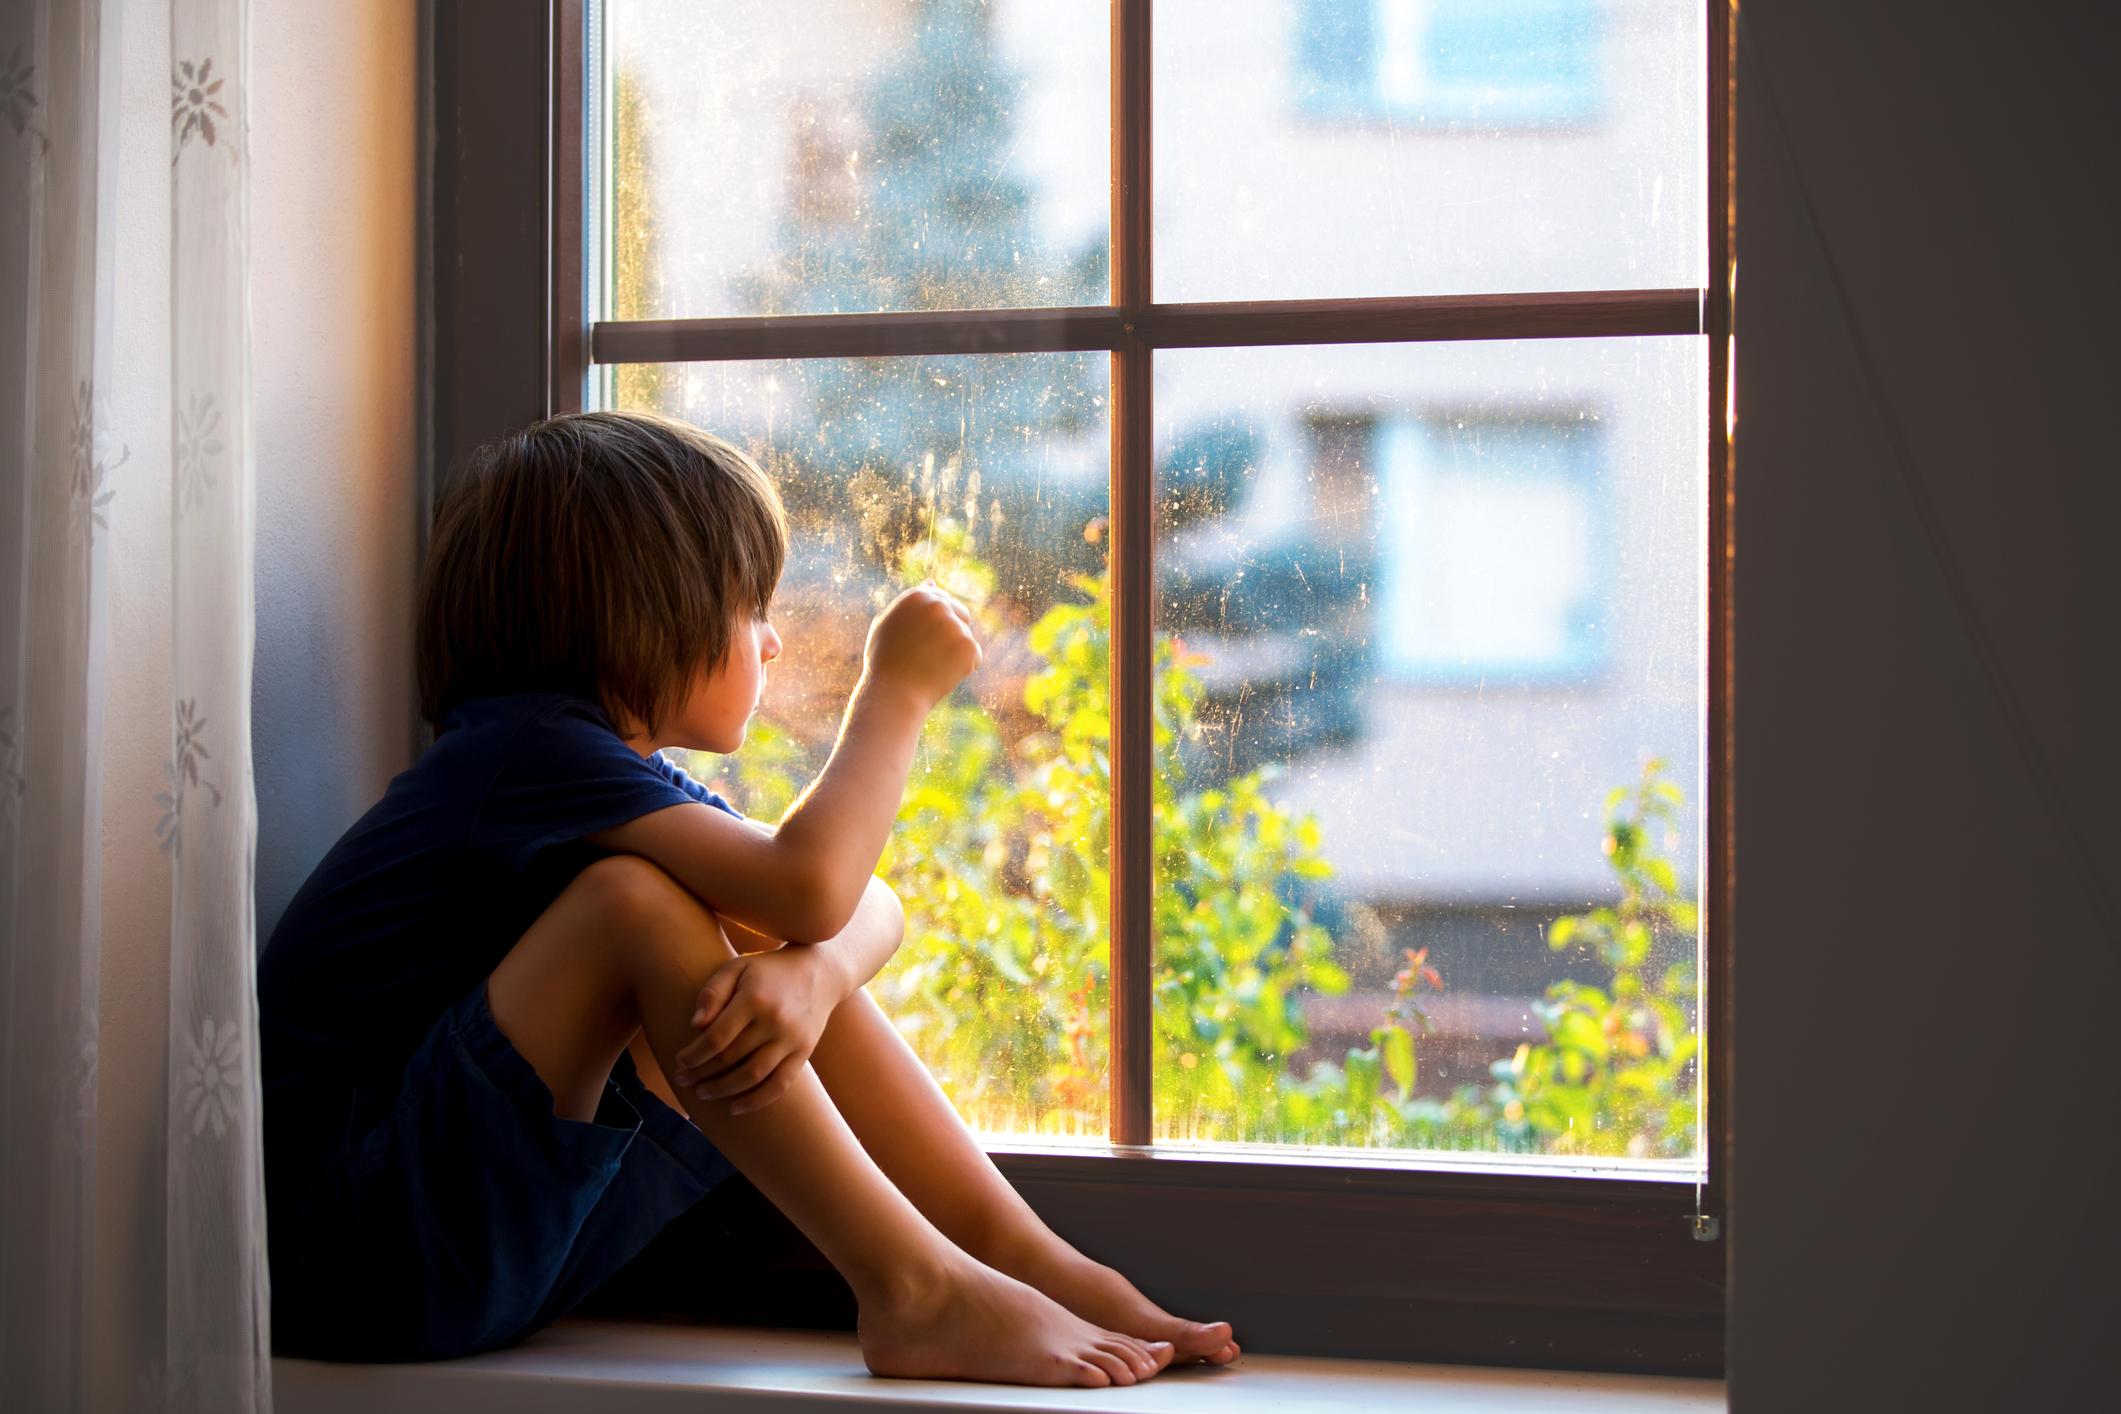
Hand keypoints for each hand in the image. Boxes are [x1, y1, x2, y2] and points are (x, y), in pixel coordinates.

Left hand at [670, 942, 845, 1114]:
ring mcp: (792, 1039)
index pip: (717, 1037)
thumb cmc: (768, 970)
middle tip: (683, 1080)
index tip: (679, 1061)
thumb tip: (695, 1026)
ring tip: (703, 1093)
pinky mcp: (804, 1052)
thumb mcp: (737, 967)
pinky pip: (780, 1084)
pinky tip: (735, 1108)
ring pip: (753, 1075)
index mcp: (754, 998)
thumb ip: (712, 992)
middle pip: (731, 1058)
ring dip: (723, 1090)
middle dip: (702, 1073)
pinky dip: (757, 1101)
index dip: (694, 1054)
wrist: (820, 972)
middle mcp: (775, 1020)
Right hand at [862, 582, 981, 710]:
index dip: (934, 623)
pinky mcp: (969, 647)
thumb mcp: (888, 624)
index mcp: (917, 596)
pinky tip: (941, 676)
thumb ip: (910, 602)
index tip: (925, 640)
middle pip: (961, 613)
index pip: (941, 598)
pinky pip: (974, 656)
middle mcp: (938, 605)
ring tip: (930, 667)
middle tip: (929, 656)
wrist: (894, 694)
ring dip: (955, 652)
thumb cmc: (885, 662)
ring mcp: (955, 625)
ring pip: (966, 637)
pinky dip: (964, 668)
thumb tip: (931, 581)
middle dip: (951, 633)